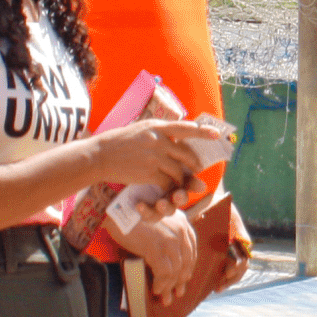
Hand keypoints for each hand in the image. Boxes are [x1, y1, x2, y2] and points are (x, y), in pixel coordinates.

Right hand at [91, 119, 217, 199]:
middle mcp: (158, 140)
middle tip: (197, 168)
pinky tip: (168, 190)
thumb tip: (175, 135)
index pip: (185, 127)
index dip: (202, 131)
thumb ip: (158, 132)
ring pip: (179, 170)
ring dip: (182, 178)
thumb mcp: (140, 129)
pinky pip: (168, 182)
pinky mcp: (149, 173)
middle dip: (194, 163)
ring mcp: (154, 156)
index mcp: (156, 126)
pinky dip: (170, 188)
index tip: (217, 134)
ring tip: (180, 181)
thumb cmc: (118, 142)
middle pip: (186, 153)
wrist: (99, 156)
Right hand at [121, 210, 199, 298]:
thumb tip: (169, 262)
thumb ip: (167, 235)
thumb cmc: (133, 215)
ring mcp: (169, 238)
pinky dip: (161, 283)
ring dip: (169, 287)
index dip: (188, 269)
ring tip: (164, 297)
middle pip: (186, 262)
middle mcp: (180, 229)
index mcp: (183, 223)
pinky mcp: (156, 246)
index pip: (191, 251)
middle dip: (181, 281)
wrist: (115, 207)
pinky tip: (155, 288)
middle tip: (176, 294)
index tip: (183, 281)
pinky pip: (164, 272)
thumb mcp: (157, 222)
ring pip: (176, 270)